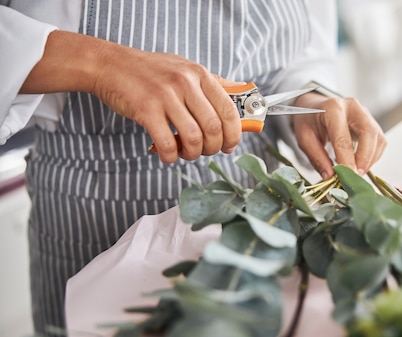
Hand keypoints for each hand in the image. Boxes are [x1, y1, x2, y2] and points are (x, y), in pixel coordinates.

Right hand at [92, 46, 242, 162]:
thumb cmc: (150, 71)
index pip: (229, 110)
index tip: (229, 146)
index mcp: (200, 74)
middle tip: (205, 151)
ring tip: (186, 153)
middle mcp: (185, 83)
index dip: (234, 134)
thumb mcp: (185, 68)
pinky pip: (167, 143)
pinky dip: (171, 156)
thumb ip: (212, 83)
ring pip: (193, 138)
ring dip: (193, 154)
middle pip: (214, 128)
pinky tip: (168, 154)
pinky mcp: (146, 110)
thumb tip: (242, 93)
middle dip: (213, 148)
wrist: (110, 65)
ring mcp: (165, 96)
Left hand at [291, 93, 385, 179]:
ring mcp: (365, 113)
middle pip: (369, 133)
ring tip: (357, 172)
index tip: (347, 177)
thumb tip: (330, 177)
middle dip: (365, 158)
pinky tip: (361, 164)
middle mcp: (353, 107)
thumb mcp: (304, 138)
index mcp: (333, 108)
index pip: (343, 138)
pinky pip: (379, 141)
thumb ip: (317, 158)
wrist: (314, 106)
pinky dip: (373, 156)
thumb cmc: (309, 120)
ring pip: (378, 138)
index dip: (347, 160)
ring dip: (370, 159)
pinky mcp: (371, 122)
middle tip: (357, 175)